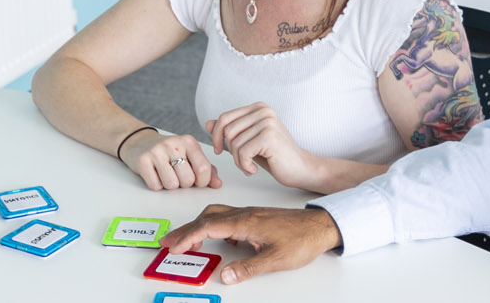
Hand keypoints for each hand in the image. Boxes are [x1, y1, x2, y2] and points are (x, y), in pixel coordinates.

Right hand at [119, 131, 222, 190]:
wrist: (140, 142)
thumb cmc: (169, 152)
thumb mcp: (189, 155)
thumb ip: (206, 169)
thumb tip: (218, 184)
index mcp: (189, 142)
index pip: (204, 169)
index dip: (202, 181)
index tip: (196, 180)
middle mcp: (174, 144)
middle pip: (188, 180)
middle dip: (184, 184)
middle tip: (177, 175)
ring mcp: (157, 151)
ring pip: (172, 185)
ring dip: (169, 185)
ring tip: (166, 174)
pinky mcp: (142, 160)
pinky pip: (155, 185)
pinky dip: (156, 185)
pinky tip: (155, 174)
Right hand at [160, 204, 342, 284]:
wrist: (321, 226)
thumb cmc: (302, 239)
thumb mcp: (276, 259)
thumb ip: (248, 268)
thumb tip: (225, 276)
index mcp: (246, 222)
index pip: (208, 226)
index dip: (188, 237)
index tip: (174, 246)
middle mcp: (244, 214)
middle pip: (206, 217)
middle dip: (185, 230)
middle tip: (168, 241)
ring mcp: (249, 214)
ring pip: (215, 215)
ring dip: (198, 225)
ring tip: (186, 240)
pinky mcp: (255, 217)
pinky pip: (227, 217)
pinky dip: (213, 225)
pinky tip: (218, 238)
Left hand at [206, 103, 320, 189]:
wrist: (302, 169)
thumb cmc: (276, 156)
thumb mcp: (249, 141)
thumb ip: (230, 131)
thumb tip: (207, 123)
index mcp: (258, 108)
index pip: (224, 118)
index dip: (216, 136)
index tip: (218, 150)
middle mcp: (263, 111)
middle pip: (227, 130)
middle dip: (229, 151)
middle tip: (241, 162)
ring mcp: (267, 122)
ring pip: (233, 143)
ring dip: (238, 160)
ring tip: (250, 166)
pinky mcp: (269, 137)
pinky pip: (242, 153)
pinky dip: (244, 166)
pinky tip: (254, 170)